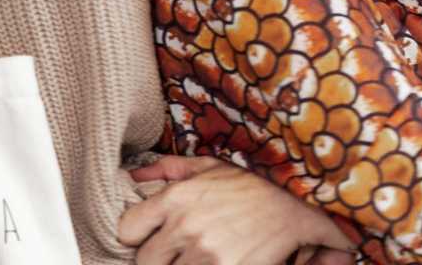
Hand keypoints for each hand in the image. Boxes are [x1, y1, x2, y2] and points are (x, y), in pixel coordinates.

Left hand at [119, 157, 353, 264]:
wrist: (294, 208)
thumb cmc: (249, 187)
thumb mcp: (212, 167)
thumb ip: (171, 168)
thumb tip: (134, 175)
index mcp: (178, 197)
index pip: (128, 228)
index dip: (136, 236)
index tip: (152, 236)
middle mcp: (187, 225)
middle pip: (145, 261)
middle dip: (159, 259)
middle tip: (179, 252)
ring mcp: (204, 254)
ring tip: (201, 256)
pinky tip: (216, 262)